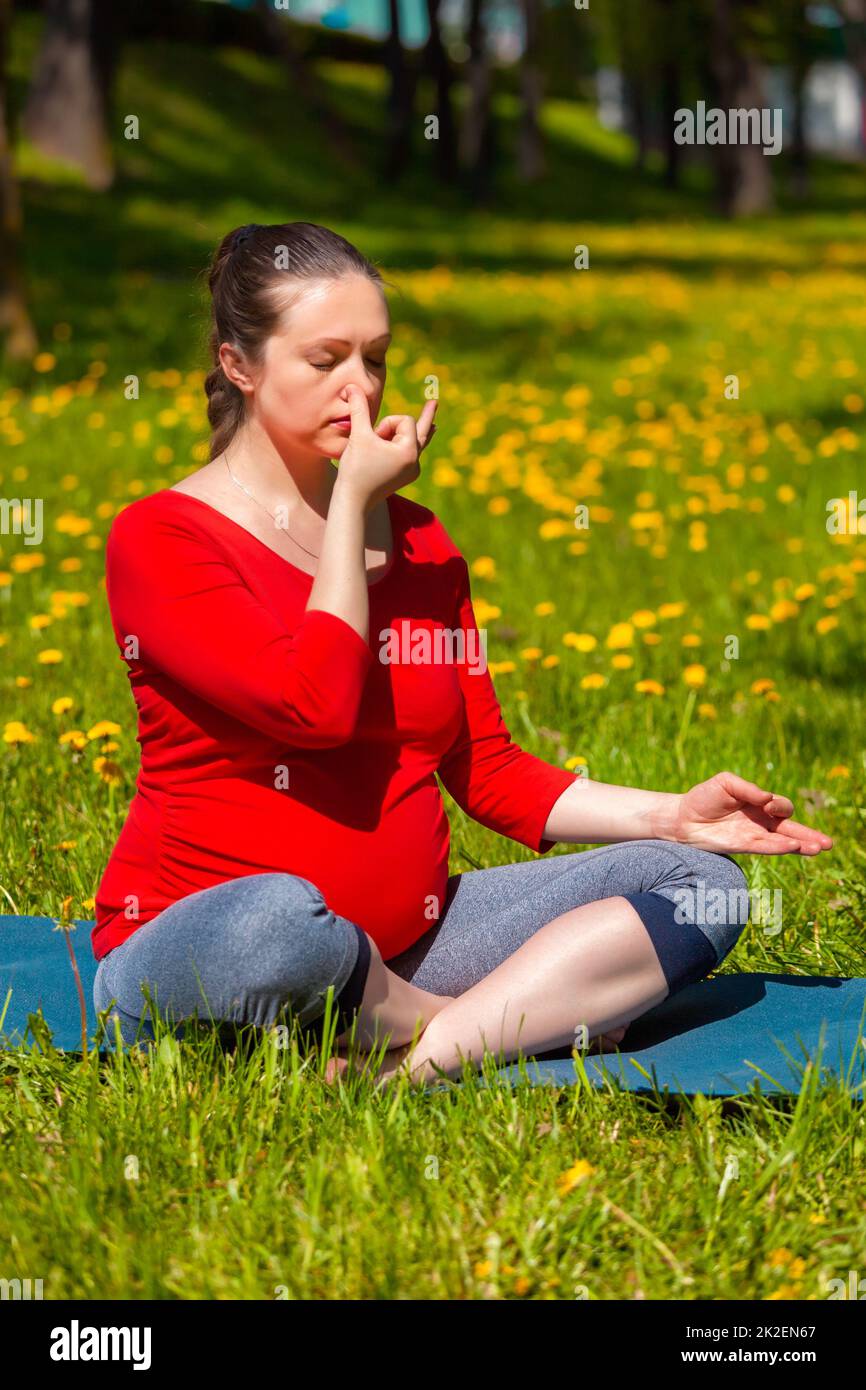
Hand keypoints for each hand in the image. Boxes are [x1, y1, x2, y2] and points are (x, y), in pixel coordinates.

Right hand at [336, 385, 436, 513]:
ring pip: (417, 443)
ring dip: (419, 432)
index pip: (404, 421)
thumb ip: (359, 408)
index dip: (386, 423)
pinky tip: (419, 442)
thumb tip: (352, 385)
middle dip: (427, 417)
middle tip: (435, 401)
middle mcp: (415, 461)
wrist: (353, 502)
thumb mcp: (358, 435)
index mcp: (409, 451)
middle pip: (422, 431)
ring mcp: (411, 471)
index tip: (373, 437)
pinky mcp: (404, 477)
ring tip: (434, 425)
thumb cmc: (355, 469)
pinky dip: (407, 446)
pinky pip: (410, 455)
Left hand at [672, 770, 833, 855]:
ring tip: (819, 848)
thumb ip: (746, 788)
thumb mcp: (725, 783)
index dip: (779, 805)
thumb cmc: (704, 797)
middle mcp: (761, 820)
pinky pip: (766, 847)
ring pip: (783, 841)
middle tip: (828, 843)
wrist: (683, 817)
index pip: (780, 806)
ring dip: (801, 844)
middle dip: (809, 834)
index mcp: (759, 802)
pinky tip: (794, 848)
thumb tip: (767, 798)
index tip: (767, 804)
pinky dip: (780, 847)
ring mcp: (754, 834)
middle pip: (791, 828)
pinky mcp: (744, 845)